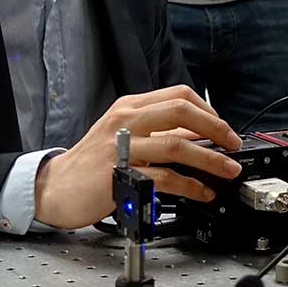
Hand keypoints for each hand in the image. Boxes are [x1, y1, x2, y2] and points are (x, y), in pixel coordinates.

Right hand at [35, 84, 242, 228]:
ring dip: (210, 159)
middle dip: (215, 128)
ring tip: (228, 170)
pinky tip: (202, 192)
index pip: (178, 95)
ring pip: (176, 146)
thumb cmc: (90, 163)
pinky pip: (163, 178)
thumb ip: (158, 131)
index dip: (208, 109)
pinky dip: (189, 186)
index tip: (223, 127)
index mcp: (130, 107)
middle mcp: (126, 121)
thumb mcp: (124, 136)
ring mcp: (121, 147)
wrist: (54, 188)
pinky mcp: (119, 175)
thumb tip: (199, 136)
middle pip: (181, 112)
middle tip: (233, 144)